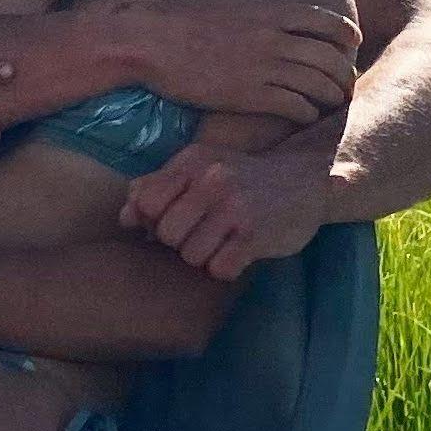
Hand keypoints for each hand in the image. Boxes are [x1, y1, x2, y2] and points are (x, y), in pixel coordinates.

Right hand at [82, 0, 359, 121]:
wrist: (146, 43)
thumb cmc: (178, 14)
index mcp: (269, 12)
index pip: (324, 22)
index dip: (346, 33)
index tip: (353, 43)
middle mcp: (272, 39)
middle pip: (328, 57)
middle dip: (344, 72)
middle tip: (347, 82)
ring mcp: (262, 69)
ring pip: (317, 84)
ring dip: (331, 95)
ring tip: (334, 102)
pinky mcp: (249, 96)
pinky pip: (294, 106)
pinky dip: (307, 112)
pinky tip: (306, 115)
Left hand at [119, 140, 332, 282]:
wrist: (306, 178)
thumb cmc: (242, 178)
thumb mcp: (200, 169)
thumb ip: (158, 187)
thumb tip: (125, 217)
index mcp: (192, 162)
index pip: (146, 203)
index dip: (155, 220)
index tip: (176, 220)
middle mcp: (212, 180)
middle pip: (167, 235)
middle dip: (181, 242)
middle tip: (203, 234)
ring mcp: (235, 208)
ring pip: (191, 256)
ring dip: (204, 257)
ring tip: (223, 242)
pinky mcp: (256, 234)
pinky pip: (220, 269)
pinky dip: (226, 268)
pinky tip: (239, 252)